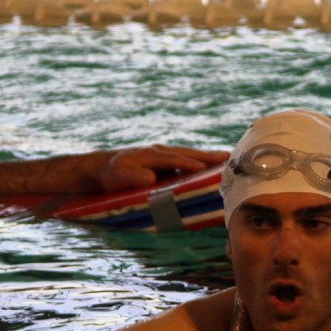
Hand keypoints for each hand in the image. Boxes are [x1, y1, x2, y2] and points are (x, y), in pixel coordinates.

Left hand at [97, 145, 228, 191]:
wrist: (103, 167)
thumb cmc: (111, 175)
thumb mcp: (117, 177)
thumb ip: (133, 177)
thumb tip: (151, 178)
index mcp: (150, 155)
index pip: (174, 159)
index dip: (189, 163)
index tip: (204, 168)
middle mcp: (159, 151)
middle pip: (187, 153)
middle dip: (207, 156)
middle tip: (228, 157)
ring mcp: (163, 154)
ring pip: (188, 154)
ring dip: (206, 156)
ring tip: (226, 158)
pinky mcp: (164, 160)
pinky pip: (185, 159)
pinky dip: (199, 160)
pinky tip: (209, 166)